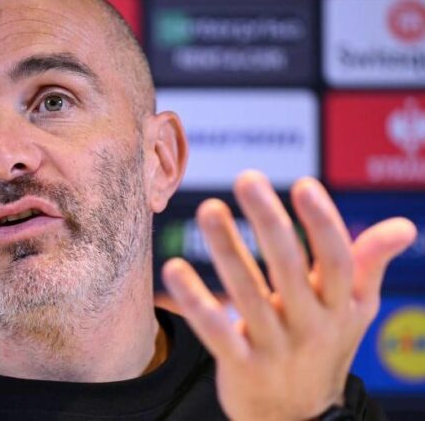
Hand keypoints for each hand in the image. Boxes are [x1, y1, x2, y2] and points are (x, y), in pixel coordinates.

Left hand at [162, 170, 416, 420]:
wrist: (296, 417)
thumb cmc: (324, 347)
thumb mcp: (354, 311)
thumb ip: (368, 265)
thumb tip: (403, 226)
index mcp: (339, 306)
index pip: (337, 261)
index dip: (323, 223)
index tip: (304, 184)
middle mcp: (310, 325)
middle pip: (289, 269)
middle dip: (270, 222)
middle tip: (247, 178)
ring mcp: (274, 347)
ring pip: (248, 294)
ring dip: (227, 249)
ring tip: (210, 209)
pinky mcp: (240, 365)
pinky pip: (216, 331)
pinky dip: (195, 301)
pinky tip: (174, 268)